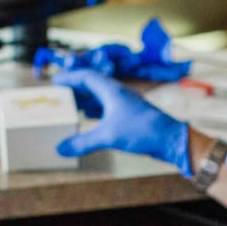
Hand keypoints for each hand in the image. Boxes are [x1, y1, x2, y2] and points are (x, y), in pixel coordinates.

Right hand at [53, 69, 191, 175]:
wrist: (172, 139)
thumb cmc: (142, 131)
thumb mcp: (108, 136)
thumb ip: (83, 142)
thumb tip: (60, 149)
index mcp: (112, 90)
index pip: (86, 76)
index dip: (70, 78)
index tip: (55, 82)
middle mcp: (119, 94)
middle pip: (93, 85)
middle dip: (75, 90)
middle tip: (59, 97)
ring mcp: (126, 105)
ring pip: (101, 98)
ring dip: (86, 101)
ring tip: (70, 108)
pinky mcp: (131, 117)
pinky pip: (109, 110)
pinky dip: (96, 112)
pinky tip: (90, 120)